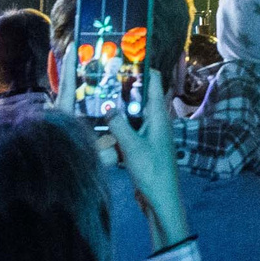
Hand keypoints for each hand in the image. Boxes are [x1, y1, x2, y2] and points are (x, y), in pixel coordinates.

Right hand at [96, 71, 191, 250]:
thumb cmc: (152, 171)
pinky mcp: (144, 149)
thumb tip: (107, 106)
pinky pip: (130, 132)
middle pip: (141, 98)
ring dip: (119, 110)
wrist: (162, 201)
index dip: (143, 68)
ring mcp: (151, 136)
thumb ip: (119, 124)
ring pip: (134, 115)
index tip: (124, 59)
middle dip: (124, 89)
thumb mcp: (132, 146)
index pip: (155, 82)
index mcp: (159, 116)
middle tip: (102, 79)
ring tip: (98, 100)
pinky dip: (118, 129)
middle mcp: (157, 122)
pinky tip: (103, 130)